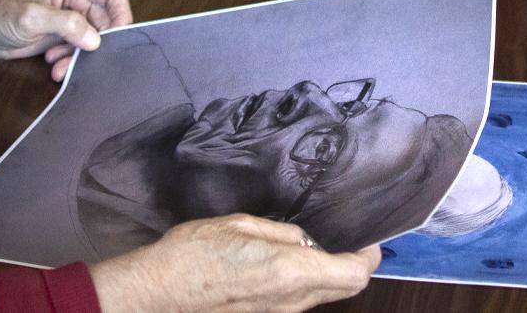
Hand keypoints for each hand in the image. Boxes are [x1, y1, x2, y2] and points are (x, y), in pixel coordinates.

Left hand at [0, 0, 132, 76]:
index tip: (115, 40)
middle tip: (80, 60)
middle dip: (96, 43)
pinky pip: (85, 45)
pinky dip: (73, 58)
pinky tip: (55, 62)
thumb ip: (64, 24)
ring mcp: (75, 11)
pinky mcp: (70, 29)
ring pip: (98, 36)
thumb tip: (95, 39)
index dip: (121, 14)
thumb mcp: (30, 18)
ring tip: (58, 64)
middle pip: (108, 18)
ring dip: (82, 54)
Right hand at [89, 215, 379, 312]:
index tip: (367, 239)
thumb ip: (282, 233)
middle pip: (345, 290)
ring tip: (310, 248)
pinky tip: (283, 264)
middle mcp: (291, 301)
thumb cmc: (194, 252)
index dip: (369, 256)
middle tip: (345, 241)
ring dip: (326, 275)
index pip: (354, 274)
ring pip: (321, 297)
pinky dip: (304, 284)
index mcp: (291, 272)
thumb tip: (304, 240)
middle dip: (352, 266)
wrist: (157, 291)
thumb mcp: (242, 224)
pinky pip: (298, 302)